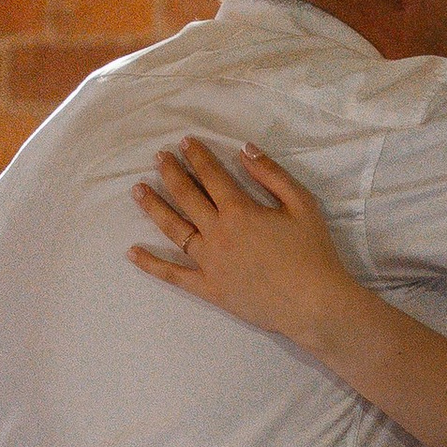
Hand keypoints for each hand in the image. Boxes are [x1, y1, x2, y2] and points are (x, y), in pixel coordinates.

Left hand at [129, 140, 359, 348]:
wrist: (314, 303)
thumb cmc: (313, 252)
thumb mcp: (302, 204)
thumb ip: (272, 174)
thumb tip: (245, 150)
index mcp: (239, 210)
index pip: (212, 176)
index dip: (197, 157)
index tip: (185, 142)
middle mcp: (217, 233)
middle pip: (186, 196)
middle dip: (171, 173)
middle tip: (157, 157)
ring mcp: (209, 262)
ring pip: (173, 229)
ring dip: (154, 207)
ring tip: (138, 190)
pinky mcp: (208, 288)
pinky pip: (173, 274)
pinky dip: (151, 264)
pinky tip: (132, 252)